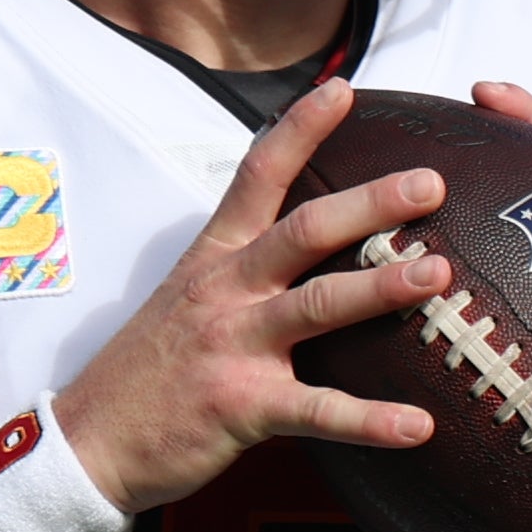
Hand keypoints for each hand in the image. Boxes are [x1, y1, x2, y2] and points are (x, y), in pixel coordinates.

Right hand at [55, 76, 452, 513]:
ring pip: (317, 305)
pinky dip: (371, 421)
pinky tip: (420, 425)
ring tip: (440, 273)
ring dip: (381, 287)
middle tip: (431, 183)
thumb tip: (306, 245)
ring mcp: (233, 346)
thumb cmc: (150, 371)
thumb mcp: (188, 298)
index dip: (299, 129)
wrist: (90, 442)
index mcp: (215, 257)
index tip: (342, 89)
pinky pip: (317, 411)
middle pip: (304, 231)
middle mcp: (226, 291)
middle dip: (370, 203)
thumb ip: (245, 270)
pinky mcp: (242, 407)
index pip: (258, 175)